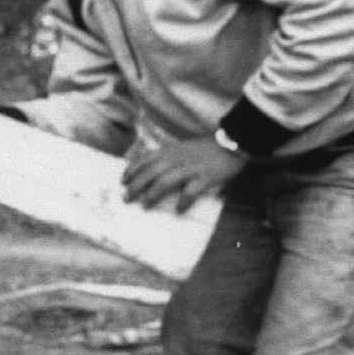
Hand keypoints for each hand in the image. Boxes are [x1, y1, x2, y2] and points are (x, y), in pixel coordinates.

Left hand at [122, 136, 243, 212]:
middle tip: (126, 198)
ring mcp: (190, 169)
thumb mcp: (182, 148)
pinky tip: (178, 210)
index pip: (144, 159)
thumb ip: (167, 157)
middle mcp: (176, 159)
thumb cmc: (205, 149)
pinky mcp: (205, 178)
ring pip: (164, 182)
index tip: (122, 180)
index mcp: (170, 151)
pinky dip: (183, 202)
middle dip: (135, 186)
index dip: (131, 170)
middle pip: (149, 173)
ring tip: (144, 205)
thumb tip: (152, 170)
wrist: (231, 143)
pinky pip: (191, 192)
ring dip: (152, 194)